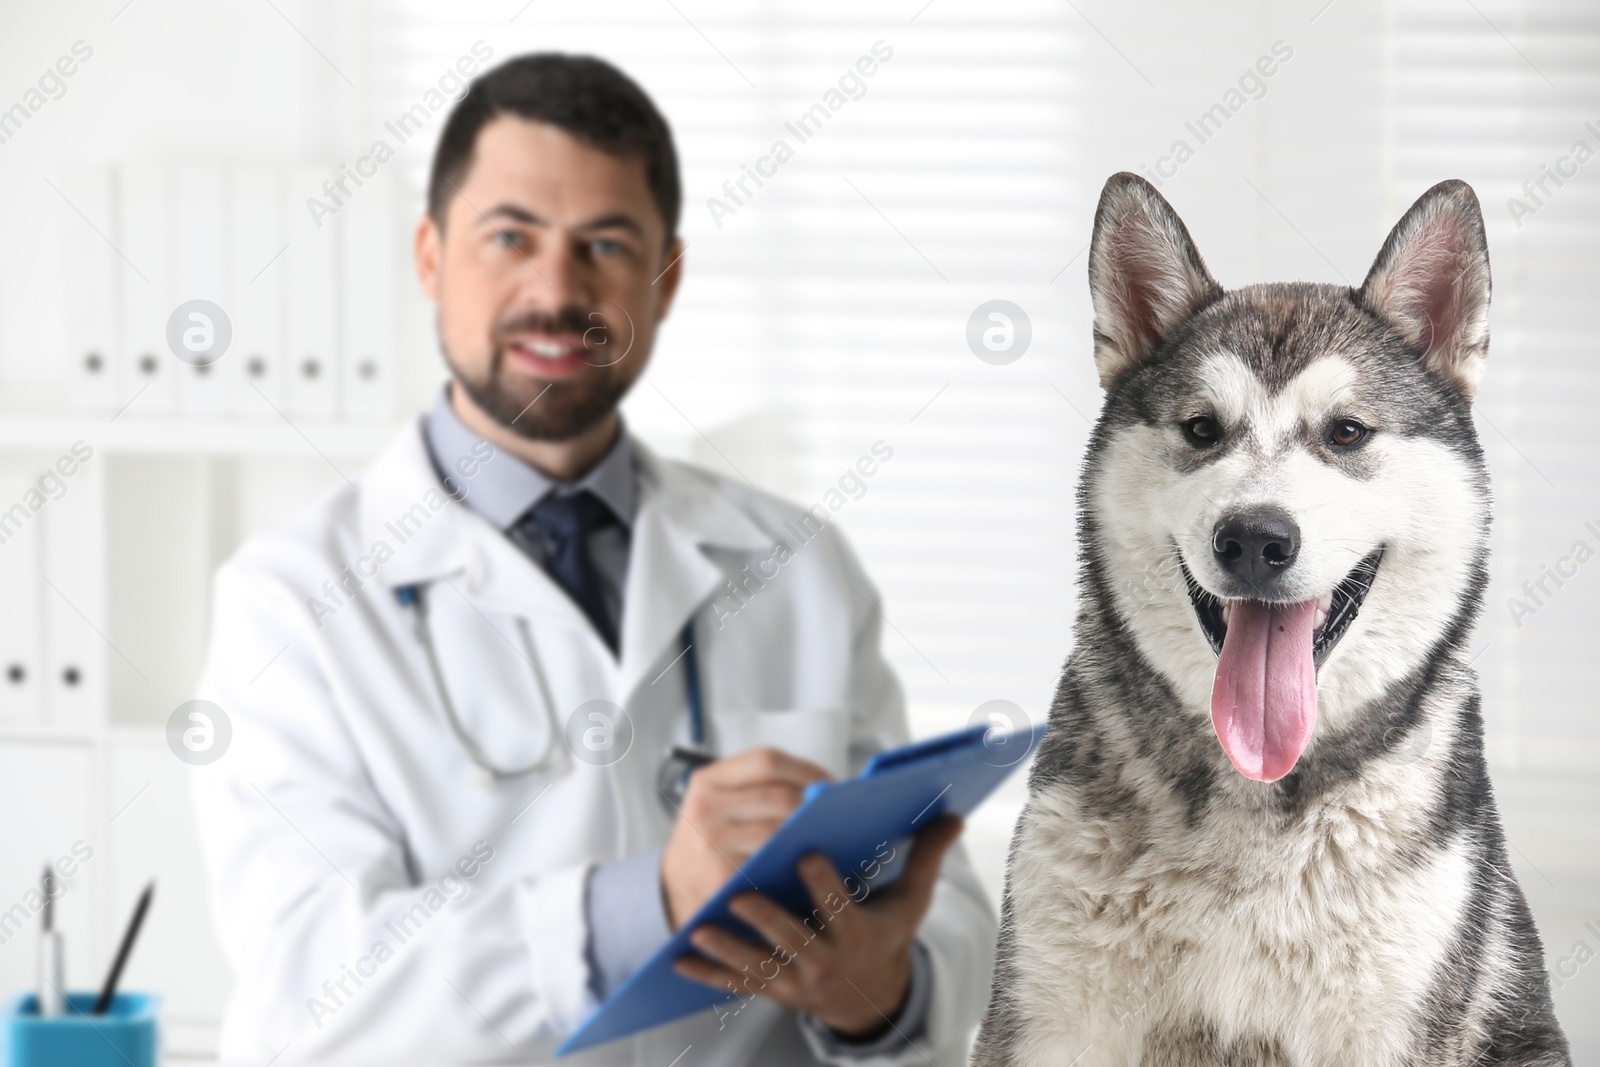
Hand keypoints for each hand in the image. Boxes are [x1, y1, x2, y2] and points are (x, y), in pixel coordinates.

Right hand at [659, 747, 831, 930]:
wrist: (670, 892)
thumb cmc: (709, 843)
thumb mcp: (717, 806)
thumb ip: (758, 791)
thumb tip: (826, 788)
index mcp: (708, 780)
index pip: (767, 760)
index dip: (806, 769)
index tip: (830, 784)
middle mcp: (706, 806)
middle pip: (779, 796)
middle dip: (815, 806)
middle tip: (838, 816)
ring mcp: (712, 842)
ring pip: (779, 829)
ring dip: (810, 834)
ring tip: (830, 836)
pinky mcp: (722, 875)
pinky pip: (771, 862)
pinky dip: (795, 860)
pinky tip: (809, 861)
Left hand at [673, 815, 963, 1039]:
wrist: (870, 994)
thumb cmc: (886, 932)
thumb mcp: (910, 900)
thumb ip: (926, 856)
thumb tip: (953, 816)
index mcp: (858, 933)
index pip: (840, 908)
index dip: (824, 884)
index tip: (806, 854)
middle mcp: (827, 961)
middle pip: (793, 940)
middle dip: (767, 920)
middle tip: (741, 894)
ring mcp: (797, 981)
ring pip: (759, 966)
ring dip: (729, 949)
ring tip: (700, 927)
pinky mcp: (774, 992)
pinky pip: (738, 985)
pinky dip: (708, 975)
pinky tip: (680, 960)